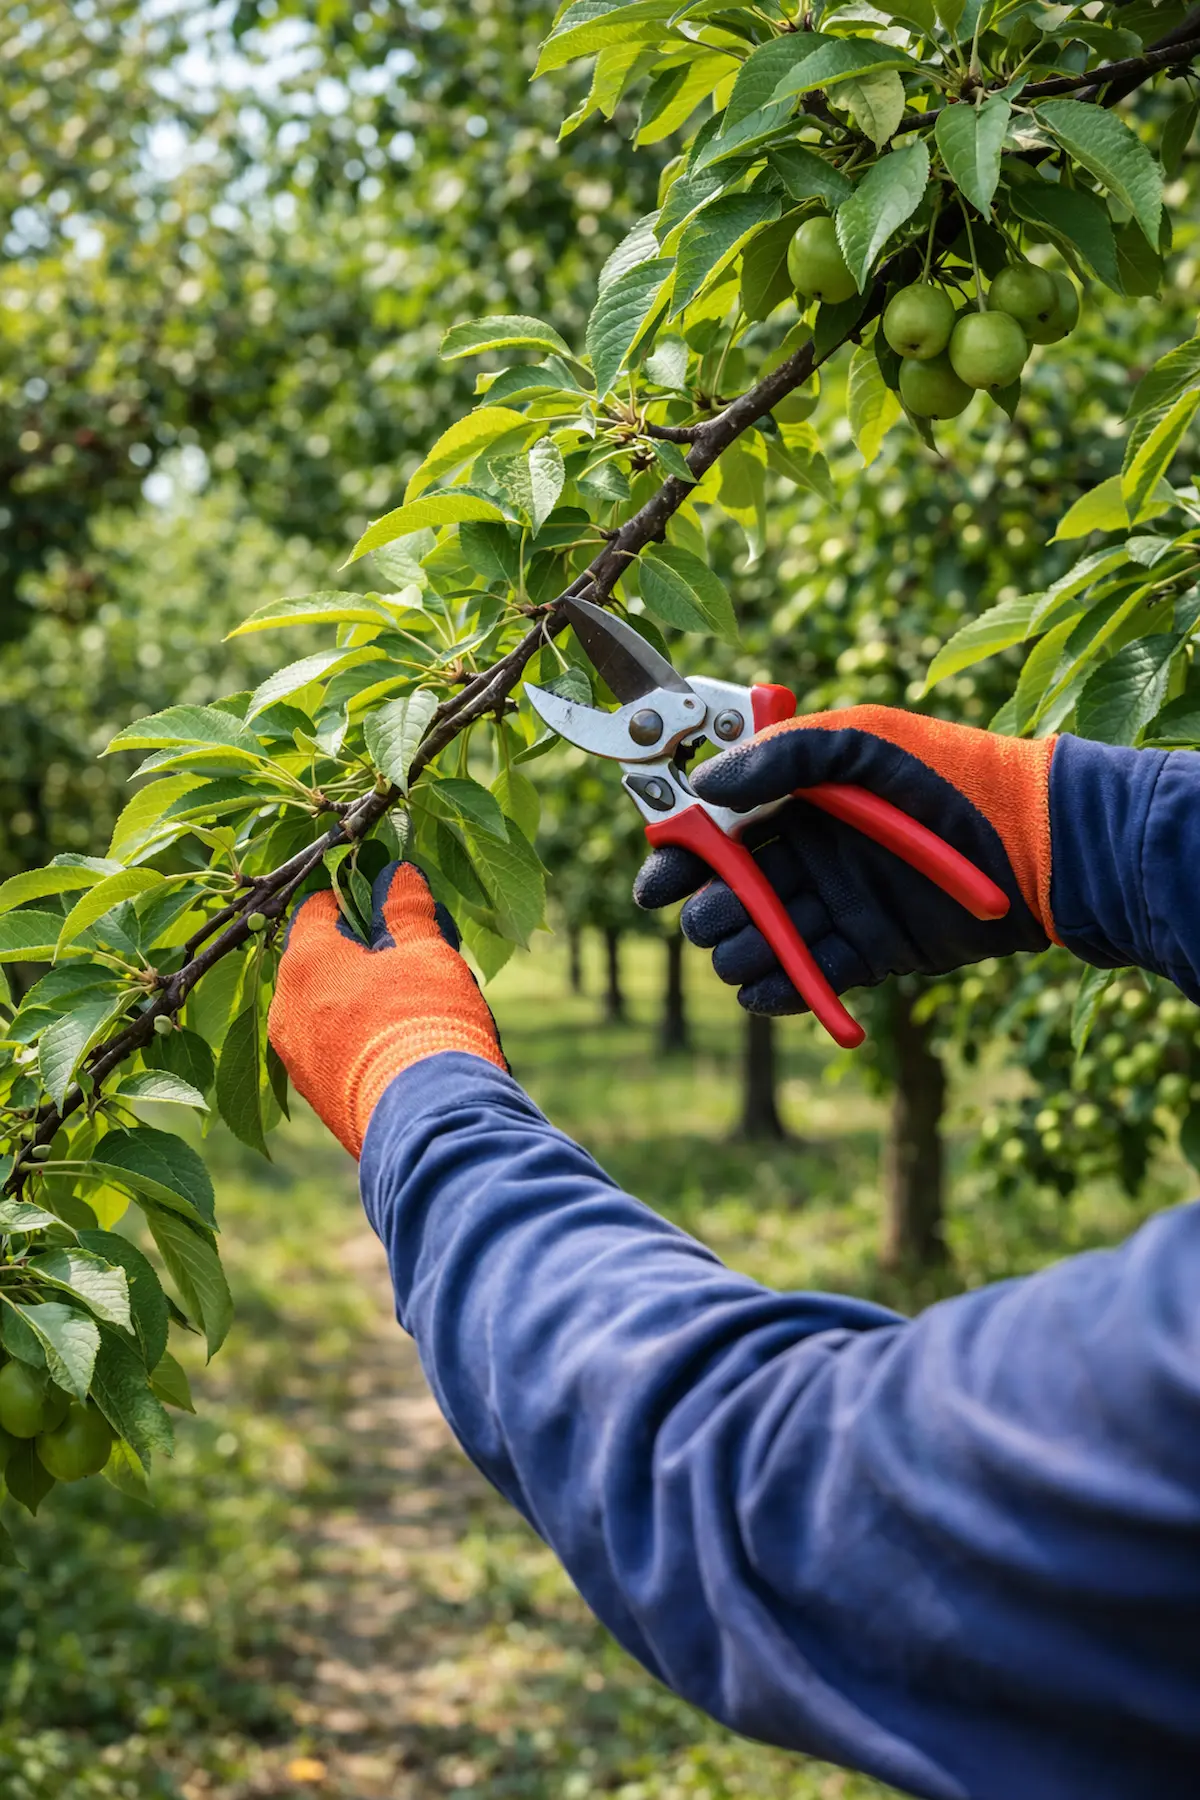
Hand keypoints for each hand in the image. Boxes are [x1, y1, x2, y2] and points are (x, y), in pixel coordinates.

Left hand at [268, 862, 505, 1156]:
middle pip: (320, 962)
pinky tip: (401, 1044)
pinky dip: (359, 1039)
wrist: (428, 1122)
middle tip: (410, 955)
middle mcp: (285, 1009)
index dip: (354, 896)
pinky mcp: (316, 1098)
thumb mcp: (427, 953)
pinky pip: (332, 1050)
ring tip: (413, 1003)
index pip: (318, 908)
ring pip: (325, 1010)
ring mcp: (296, 1059)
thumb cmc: (424, 1022)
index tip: (387, 899)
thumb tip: (398, 875)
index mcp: (304, 961)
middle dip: (361, 953)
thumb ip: (407, 910)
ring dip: (360, 999)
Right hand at [635, 705, 1056, 1015]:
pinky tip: (766, 990)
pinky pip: (806, 978)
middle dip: (708, 908)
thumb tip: (703, 784)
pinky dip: (780, 991)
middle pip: (727, 890)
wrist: (1034, 846)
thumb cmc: (948, 776)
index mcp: (798, 796)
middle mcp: (810, 850)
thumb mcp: (861, 741)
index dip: (680, 853)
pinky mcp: (867, 952)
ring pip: (759, 939)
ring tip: (748, 953)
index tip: (658, 880)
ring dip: (740, 952)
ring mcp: (837, 903)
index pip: (716, 826)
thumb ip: (781, 756)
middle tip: (711, 917)